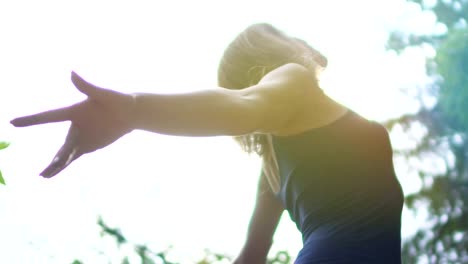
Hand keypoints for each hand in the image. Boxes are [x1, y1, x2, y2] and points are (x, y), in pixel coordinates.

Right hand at [11, 72, 135, 177]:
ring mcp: (80, 138)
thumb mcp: (103, 94)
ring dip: (56, 164)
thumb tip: (72, 72)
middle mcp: (73, 126)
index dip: (31, 119)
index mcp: (73, 111)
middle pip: (62, 144)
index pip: (49, 116)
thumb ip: (86, 86)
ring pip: (65, 153)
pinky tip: (53, 173)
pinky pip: (73, 157)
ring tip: (43, 175)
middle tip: (42, 167)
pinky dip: (64, 165)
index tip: (12, 122)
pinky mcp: (87, 146)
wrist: (130, 113)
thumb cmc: (117, 100)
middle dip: (55, 156)